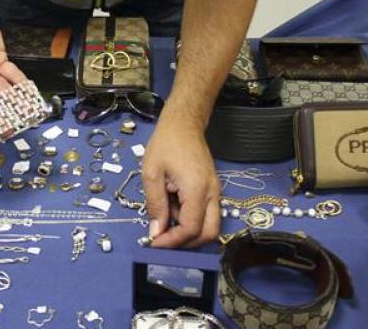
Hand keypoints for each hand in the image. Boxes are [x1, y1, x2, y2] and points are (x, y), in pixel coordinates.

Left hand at [141, 110, 219, 247]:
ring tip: (167, 214)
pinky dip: (191, 219)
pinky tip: (174, 206)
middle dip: (186, 243)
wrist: (184, 124)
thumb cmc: (166, 144)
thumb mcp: (152, 173)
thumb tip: (156, 232)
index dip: (173, 241)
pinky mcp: (212, 190)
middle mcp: (213, 193)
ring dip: (188, 230)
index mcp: (198, 189)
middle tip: (164, 240)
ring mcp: (215, 192)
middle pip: (209, 234)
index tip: (154, 243)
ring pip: (210, 226)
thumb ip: (155, 204)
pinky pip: (206, 214)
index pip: (191, 228)